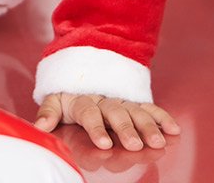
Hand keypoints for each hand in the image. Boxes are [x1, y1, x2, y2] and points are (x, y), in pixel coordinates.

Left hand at [33, 93, 179, 149]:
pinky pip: (151, 108)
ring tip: (158, 142)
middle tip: (134, 145)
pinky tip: (174, 130)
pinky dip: (163, 118)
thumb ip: (48, 113)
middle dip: (126, 129)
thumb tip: (39, 128)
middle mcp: (105, 100)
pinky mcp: (136, 102)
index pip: (89, 113)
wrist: (86, 68)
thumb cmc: (70, 95)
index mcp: (84, 100)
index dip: (96, 128)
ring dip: (148, 126)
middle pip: (116, 113)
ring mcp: (122, 101)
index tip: (103, 144)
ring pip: (136, 112)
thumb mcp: (56, 100)